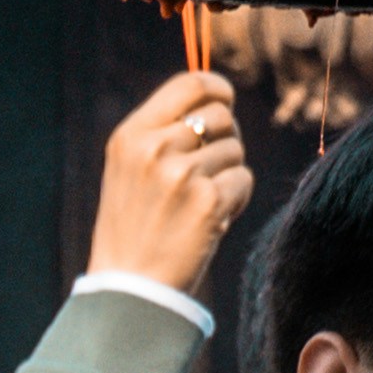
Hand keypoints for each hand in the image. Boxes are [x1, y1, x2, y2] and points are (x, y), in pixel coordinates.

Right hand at [89, 64, 256, 297]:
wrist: (130, 289)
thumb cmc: (134, 227)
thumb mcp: (130, 168)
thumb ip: (164, 130)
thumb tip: (217, 97)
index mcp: (132, 134)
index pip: (190, 83)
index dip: (217, 88)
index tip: (225, 101)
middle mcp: (154, 148)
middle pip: (221, 115)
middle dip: (225, 139)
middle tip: (210, 171)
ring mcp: (180, 175)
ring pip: (235, 150)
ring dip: (228, 175)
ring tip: (201, 204)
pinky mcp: (207, 202)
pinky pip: (243, 180)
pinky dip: (236, 200)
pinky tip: (213, 220)